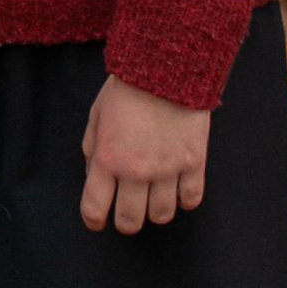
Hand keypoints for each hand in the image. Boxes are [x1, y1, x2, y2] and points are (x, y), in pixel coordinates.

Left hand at [79, 77, 208, 236]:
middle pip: (130, 220)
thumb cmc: (127, 88)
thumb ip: (92, 150)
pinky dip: (184, 200)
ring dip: (155, 212)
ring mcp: (167, 169)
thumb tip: (94, 177)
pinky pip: (191, 199)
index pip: (94, 208)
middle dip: (126, 222)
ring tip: (153, 199)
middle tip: (127, 214)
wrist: (166, 65)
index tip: (97, 221)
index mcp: (107, 158)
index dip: (94, 220)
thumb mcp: (97, 116)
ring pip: (162, 215)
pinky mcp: (194, 162)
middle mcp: (136, 170)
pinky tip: (178, 190)